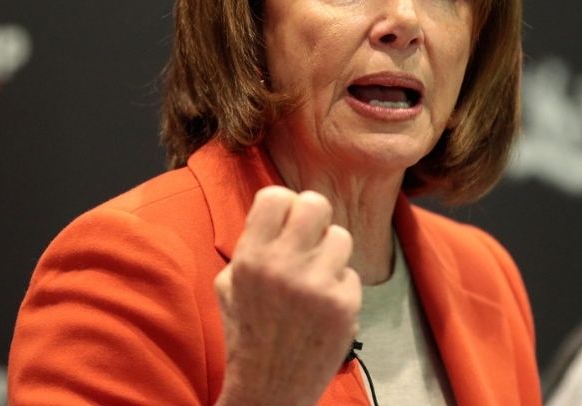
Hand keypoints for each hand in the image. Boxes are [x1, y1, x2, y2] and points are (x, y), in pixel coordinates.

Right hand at [214, 186, 360, 405]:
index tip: (286, 222)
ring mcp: (317, 285)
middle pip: (316, 203)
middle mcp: (283, 266)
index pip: (277, 195)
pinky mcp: (344, 305)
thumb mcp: (230, 284)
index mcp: (250, 257)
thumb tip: (282, 209)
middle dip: (315, 217)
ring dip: (330, 254)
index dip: (285, 206)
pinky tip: (323, 308)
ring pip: (341, 236)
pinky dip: (340, 289)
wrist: (269, 387)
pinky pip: (351, 274)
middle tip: (310, 237)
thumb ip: (252, 244)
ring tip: (315, 277)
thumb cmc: (248, 331)